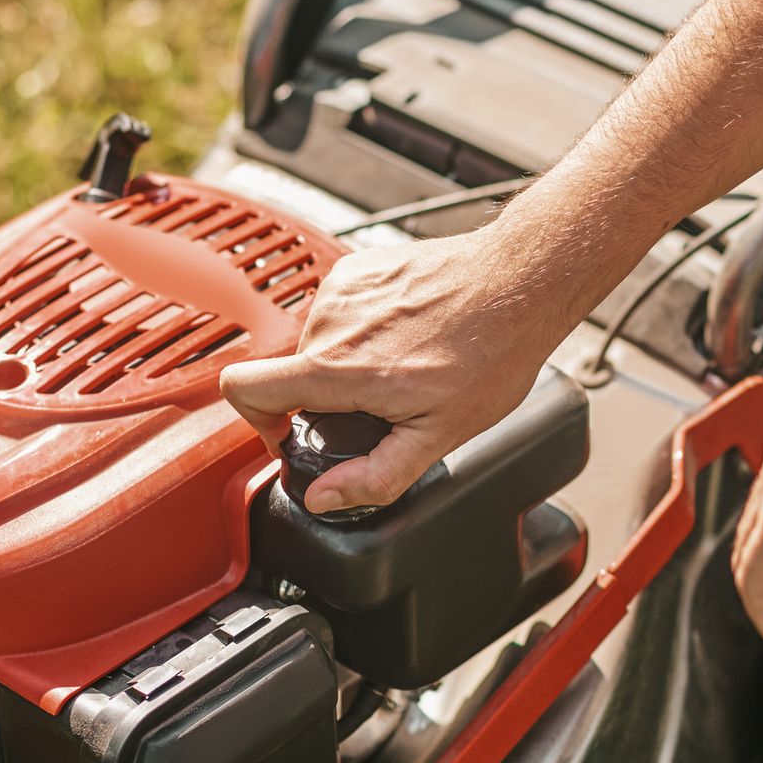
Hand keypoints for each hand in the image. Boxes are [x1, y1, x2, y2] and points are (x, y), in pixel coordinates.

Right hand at [221, 224, 592, 513]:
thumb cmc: (491, 352)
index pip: (242, 389)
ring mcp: (343, 288)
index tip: (291, 436)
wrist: (520, 281)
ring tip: (403, 366)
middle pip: (291, 374)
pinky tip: (408, 335)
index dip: (256, 424)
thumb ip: (375, 475)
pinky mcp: (359, 266)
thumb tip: (323, 497)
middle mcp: (329, 321)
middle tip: (384, 406)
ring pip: (318, 343)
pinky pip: (341, 311)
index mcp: (337, 368)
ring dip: (347, 363)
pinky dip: (363, 330)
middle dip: (325, 398)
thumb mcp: (439, 435)